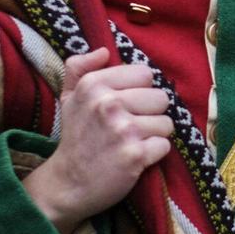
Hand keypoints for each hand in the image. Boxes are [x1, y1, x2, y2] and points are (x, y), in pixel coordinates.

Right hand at [22, 47, 172, 233]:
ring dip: (154, 135)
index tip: (126, 105)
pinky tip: (135, 158)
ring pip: (166, 123)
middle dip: (151, 114)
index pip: (145, 74)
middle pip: (161, 98)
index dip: (140, 91)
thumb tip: (104, 50)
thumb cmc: (74, 137)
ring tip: (133, 143)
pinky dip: (154, 154)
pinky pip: (164, 145)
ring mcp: (123, 130)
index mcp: (94, 85)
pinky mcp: (135, 155)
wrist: (68, 183)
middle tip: (131, 127)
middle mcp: (109, 103)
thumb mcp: (68, 97)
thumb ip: (80, 67)